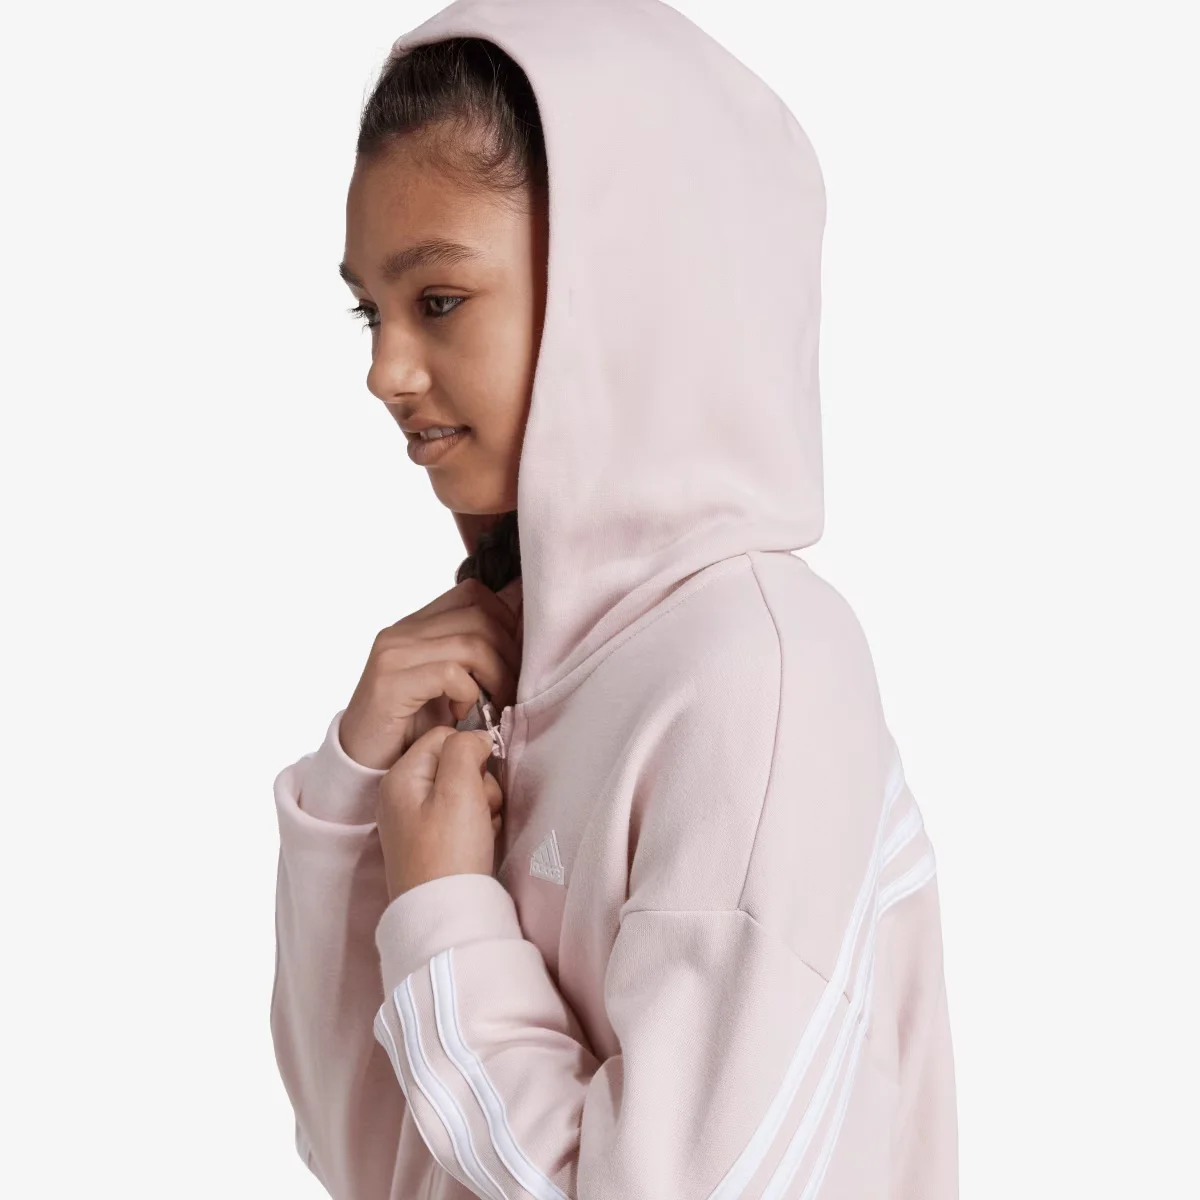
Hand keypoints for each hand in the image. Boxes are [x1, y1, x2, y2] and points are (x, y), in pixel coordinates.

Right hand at [339, 577, 521, 771]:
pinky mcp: (390, 683)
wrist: (362, 763)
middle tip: (512, 687)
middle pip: (480, 616)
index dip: (507, 619)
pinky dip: (468, 694)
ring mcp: (394, 654)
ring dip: (496, 676)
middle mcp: (402, 631)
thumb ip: (474, 656)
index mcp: (417, 625)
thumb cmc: (411, 727)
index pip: (473, 592)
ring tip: (495, 702)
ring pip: (470, 644)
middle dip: (510, 653)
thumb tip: (524, 633)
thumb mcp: (449, 684)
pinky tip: (461, 714)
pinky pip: (449, 674)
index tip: (518, 656)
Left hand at [378, 725, 503, 900]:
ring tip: (479, 828)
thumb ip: (465, 750)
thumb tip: (476, 738)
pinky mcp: (432, 841)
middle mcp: (403, 797)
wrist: (447, 914)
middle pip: (454, 763)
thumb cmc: (449, 853)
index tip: (479, 777)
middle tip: (478, 808)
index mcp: (401, 778)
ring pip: (463, 789)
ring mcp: (416, 821)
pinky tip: (479, 840)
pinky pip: (463, 815)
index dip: (470, 751)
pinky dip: (477, 824)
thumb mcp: (458, 790)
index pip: (443, 737)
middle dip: (478, 781)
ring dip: (481, 803)